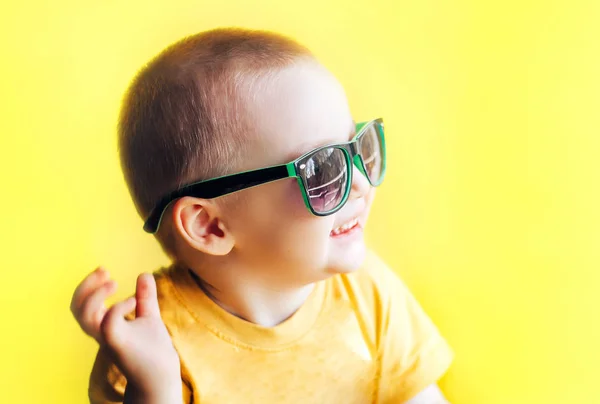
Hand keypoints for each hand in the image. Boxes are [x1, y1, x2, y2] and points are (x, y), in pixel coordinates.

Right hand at [70, 268, 180, 398]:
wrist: (162, 377)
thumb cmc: (153, 350)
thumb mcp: (149, 317)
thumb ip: (145, 298)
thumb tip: (144, 274)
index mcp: (104, 325)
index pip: (81, 304)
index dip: (87, 285)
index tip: (104, 270)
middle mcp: (101, 332)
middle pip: (76, 309)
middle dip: (86, 286)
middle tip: (105, 272)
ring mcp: (108, 340)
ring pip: (84, 317)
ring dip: (96, 294)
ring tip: (115, 283)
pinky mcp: (119, 346)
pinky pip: (107, 325)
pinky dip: (117, 307)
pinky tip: (132, 301)